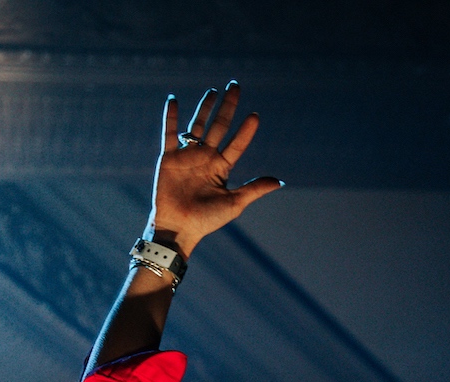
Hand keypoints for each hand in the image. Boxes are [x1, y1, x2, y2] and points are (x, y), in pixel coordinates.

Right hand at [145, 81, 281, 257]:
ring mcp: (188, 156)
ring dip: (205, 108)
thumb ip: (254, 189)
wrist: (179, 228)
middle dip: (228, 107)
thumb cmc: (207, 220)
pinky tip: (174, 100)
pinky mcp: (169, 158)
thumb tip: (279, 182)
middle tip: (236, 86)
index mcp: (221, 168)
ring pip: (198, 126)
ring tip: (214, 91)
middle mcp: (206, 158)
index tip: (255, 116)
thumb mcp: (234, 203)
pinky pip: (169, 134)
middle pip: (219, 127)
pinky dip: (171, 117)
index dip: (246, 131)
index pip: (236, 144)